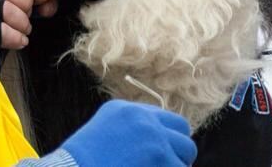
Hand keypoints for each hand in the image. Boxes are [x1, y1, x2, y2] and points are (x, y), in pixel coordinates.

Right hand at [61, 100, 196, 166]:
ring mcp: (155, 137)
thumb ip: (131, 130)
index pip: (165, 119)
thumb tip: (158, 141)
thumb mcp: (104, 133)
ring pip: (186, 153)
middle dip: (179, 152)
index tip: (162, 154)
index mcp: (126, 110)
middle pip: (183, 132)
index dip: (168, 138)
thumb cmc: (84, 162)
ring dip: (175, 166)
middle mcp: (143, 118)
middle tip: (166, 166)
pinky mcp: (162, 158)